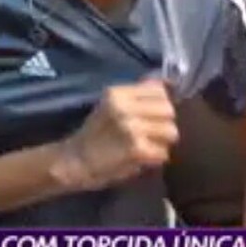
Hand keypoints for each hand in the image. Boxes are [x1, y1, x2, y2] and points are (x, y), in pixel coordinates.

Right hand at [54, 77, 178, 191]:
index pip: (159, 90)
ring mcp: (132, 128)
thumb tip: (167, 84)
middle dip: (164, 123)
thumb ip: (136, 95)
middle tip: (152, 133)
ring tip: (148, 145)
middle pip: (168, 110)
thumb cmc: (94, 134)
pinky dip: (156, 158)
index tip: (153, 115)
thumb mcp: (110, 105)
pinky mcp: (137, 150)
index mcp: (117, 93)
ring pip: (171, 131)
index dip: (161, 103)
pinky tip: (143, 158)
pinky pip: (163, 152)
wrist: (75, 162)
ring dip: (162, 141)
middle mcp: (124, 107)